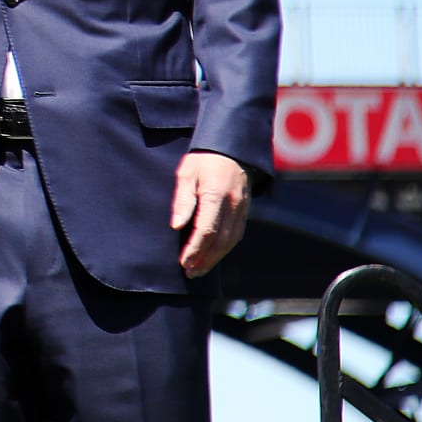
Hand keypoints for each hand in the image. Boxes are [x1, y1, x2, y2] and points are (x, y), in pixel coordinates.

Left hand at [170, 151, 250, 277]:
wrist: (230, 149)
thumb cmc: (203, 160)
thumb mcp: (186, 173)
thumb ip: (182, 199)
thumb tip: (177, 226)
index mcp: (217, 194)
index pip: (206, 229)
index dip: (195, 249)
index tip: (183, 261)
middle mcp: (233, 205)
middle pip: (220, 240)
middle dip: (205, 259)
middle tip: (190, 273)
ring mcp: (242, 209)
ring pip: (231, 241)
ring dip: (215, 258)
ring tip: (199, 270)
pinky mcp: (245, 211)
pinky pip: (236, 235)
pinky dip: (224, 249)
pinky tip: (213, 256)